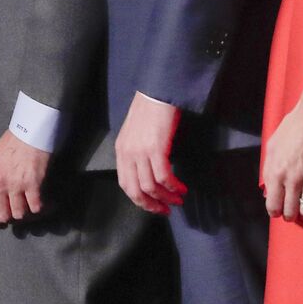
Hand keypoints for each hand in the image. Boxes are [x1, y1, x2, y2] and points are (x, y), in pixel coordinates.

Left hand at [0, 129, 49, 225]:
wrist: (29, 132)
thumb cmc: (10, 144)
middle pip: (3, 216)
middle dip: (11, 218)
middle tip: (18, 212)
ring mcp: (16, 185)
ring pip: (20, 214)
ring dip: (27, 213)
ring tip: (32, 205)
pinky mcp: (33, 185)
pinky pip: (36, 208)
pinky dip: (43, 208)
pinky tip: (47, 204)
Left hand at [114, 92, 185, 213]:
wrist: (157, 93)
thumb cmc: (149, 111)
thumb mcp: (135, 134)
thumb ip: (136, 153)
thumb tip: (147, 173)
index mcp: (121, 150)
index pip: (125, 184)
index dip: (139, 200)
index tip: (153, 206)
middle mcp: (127, 153)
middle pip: (135, 190)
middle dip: (151, 205)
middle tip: (166, 210)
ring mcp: (140, 152)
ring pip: (150, 187)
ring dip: (166, 197)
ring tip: (178, 199)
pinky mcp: (156, 149)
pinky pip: (163, 177)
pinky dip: (173, 186)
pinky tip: (181, 188)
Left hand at [261, 96, 302, 222]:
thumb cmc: (292, 128)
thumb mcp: (272, 146)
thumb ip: (270, 168)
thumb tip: (270, 188)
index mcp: (275, 172)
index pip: (272, 204)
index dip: (274, 211)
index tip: (277, 211)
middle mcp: (292, 180)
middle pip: (290, 211)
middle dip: (289, 215)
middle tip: (291, 213)